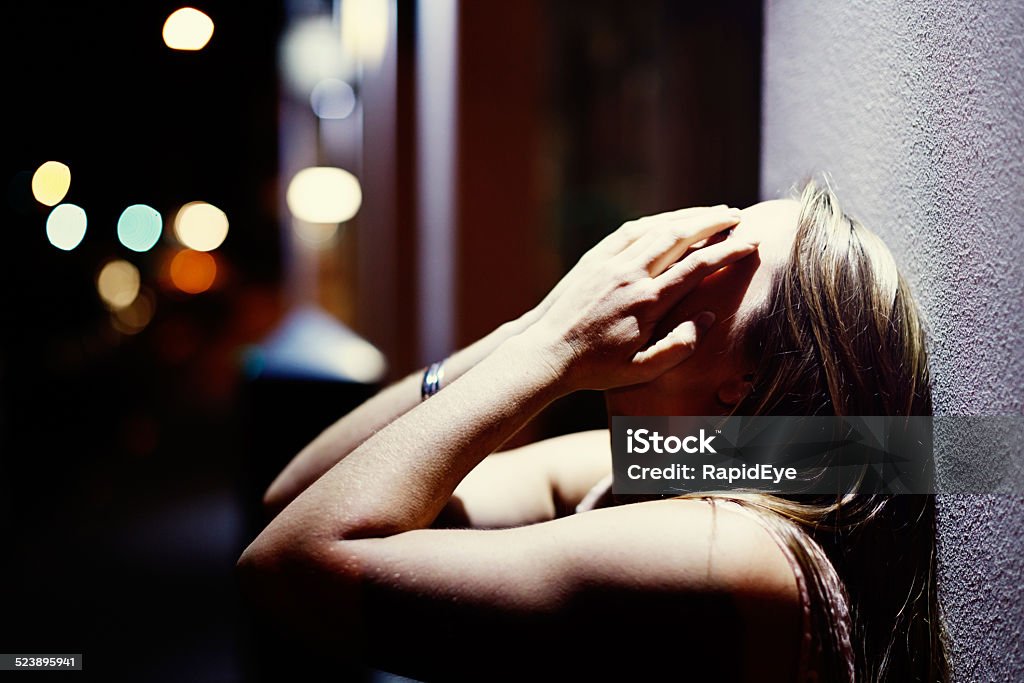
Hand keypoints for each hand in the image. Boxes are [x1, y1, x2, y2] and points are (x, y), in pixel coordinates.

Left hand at [524, 205, 758, 390]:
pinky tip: (670, 220)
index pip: (697, 267)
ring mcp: (610, 263)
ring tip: (712, 213)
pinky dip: (656, 221)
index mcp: (646, 302)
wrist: (547, 353)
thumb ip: (680, 346)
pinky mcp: (595, 259)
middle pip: (679, 235)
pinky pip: (630, 230)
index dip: (728, 252)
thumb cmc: (596, 368)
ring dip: (686, 216)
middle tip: (737, 217)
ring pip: (655, 227)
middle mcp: (630, 275)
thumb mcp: (641, 370)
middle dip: (712, 222)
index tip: (750, 243)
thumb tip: (709, 316)